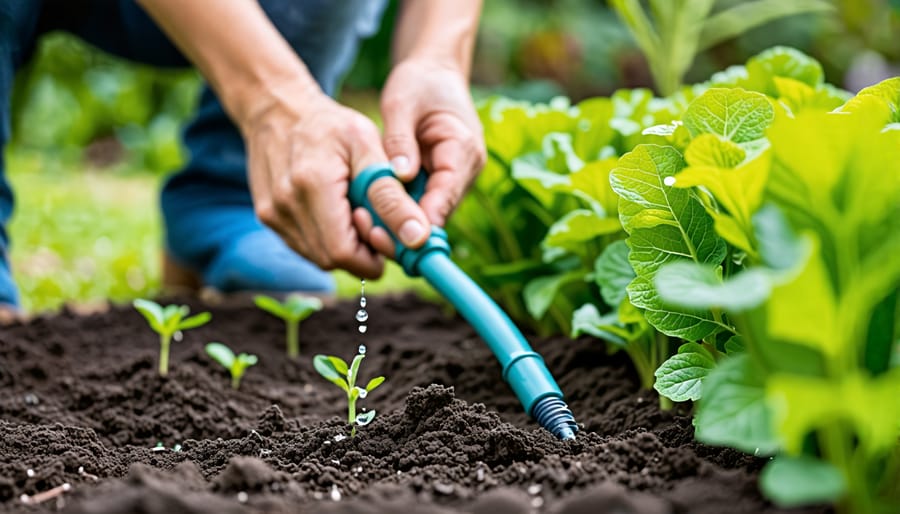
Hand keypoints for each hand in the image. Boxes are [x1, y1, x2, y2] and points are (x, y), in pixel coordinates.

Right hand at [240, 81, 431, 278]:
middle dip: (362, 253)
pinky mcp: (268, 217)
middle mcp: (285, 204)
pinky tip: (338, 214)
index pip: (343, 251)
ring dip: (345, 248)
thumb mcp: (367, 144)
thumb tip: (416, 236)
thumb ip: (390, 193)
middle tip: (379, 224)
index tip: (392, 241)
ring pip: (318, 257)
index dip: (373, 258)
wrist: (279, 110)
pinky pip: (304, 246)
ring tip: (358, 214)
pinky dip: (327, 239)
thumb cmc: (331, 125)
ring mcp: (273, 214)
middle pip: (331, 259)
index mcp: (312, 184)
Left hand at [355, 59, 485, 256]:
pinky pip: (418, 204)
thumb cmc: (419, 83)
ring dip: (399, 223)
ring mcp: (452, 179)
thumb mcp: (401, 103)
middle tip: (371, 237)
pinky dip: (397, 211)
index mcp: (463, 149)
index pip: (446, 194)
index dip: (423, 219)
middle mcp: (463, 171)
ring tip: (364, 229)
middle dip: (406, 228)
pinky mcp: (436, 181)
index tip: (397, 234)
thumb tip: (399, 176)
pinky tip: (369, 216)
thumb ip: (399, 140)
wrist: (433, 73)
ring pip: (427, 213)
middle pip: (437, 212)